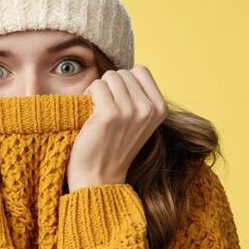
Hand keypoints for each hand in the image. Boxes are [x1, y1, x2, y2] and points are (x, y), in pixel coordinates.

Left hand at [67, 64, 167, 191]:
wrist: (99, 177)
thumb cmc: (114, 147)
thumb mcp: (139, 122)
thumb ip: (140, 97)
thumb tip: (127, 72)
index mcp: (160, 109)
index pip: (141, 70)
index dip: (125, 82)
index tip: (119, 102)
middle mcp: (148, 109)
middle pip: (122, 73)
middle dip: (110, 87)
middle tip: (105, 110)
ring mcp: (130, 111)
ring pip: (109, 77)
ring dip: (98, 91)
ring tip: (97, 112)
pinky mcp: (109, 114)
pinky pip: (95, 85)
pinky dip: (88, 95)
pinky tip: (89, 114)